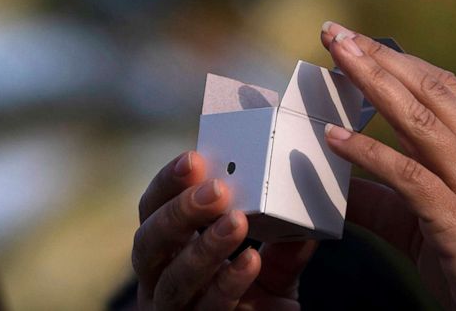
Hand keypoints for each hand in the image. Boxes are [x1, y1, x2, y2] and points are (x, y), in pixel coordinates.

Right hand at [132, 151, 316, 309]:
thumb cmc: (257, 299)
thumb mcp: (272, 264)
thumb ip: (284, 239)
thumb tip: (305, 201)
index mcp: (170, 250)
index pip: (153, 210)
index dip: (167, 184)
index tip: (193, 159)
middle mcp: (160, 280)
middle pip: (149, 243)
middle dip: (180, 213)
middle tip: (216, 190)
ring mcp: (176, 310)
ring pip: (174, 280)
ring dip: (205, 247)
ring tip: (236, 221)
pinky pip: (209, 308)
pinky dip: (228, 282)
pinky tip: (250, 261)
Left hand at [320, 22, 455, 310]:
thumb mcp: (431, 227)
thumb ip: (388, 204)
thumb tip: (342, 189)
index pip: (442, 90)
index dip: (401, 62)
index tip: (362, 43)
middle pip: (429, 90)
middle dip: (380, 57)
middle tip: (336, 32)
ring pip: (422, 120)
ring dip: (374, 84)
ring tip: (335, 58)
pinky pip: (410, 177)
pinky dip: (370, 153)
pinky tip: (335, 138)